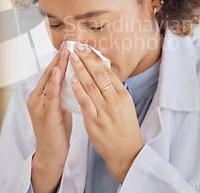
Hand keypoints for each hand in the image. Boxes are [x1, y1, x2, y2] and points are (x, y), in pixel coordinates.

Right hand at [27, 41, 71, 167]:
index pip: (49, 74)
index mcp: (38, 96)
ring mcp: (38, 106)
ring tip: (66, 52)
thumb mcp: (59, 109)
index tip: (67, 47)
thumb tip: (73, 80)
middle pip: (48, 74)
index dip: (58, 60)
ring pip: (50, 81)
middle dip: (58, 58)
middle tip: (67, 44)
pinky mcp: (45, 114)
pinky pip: (52, 94)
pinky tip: (60, 71)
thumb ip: (62, 95)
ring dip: (59, 65)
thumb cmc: (57, 132)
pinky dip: (56, 81)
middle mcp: (35, 98)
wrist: (51, 154)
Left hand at [69, 43, 143, 182]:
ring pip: (91, 84)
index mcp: (123, 95)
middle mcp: (115, 100)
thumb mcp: (125, 106)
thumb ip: (114, 91)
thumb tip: (104, 74)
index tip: (87, 48)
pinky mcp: (95, 121)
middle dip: (87, 58)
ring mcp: (105, 110)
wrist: (127, 153)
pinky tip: (72, 79)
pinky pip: (85, 101)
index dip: (96, 58)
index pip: (108, 71)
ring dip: (80, 69)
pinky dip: (78, 89)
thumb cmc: (125, 129)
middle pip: (99, 74)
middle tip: (77, 46)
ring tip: (72, 57)